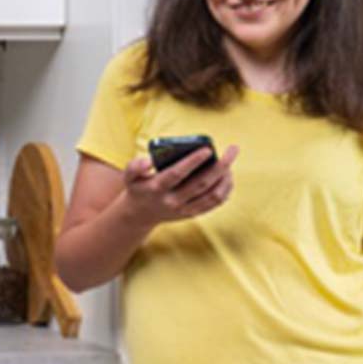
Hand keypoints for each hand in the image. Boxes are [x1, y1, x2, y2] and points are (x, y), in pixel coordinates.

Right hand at [122, 144, 238, 227]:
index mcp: (157, 188)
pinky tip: (228, 177)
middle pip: (201, 184)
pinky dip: (225, 190)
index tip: (208, 149)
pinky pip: (214, 204)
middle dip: (220, 166)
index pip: (177, 174)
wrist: (140, 214)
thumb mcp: (129, 176)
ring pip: (212, 196)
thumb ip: (135, 166)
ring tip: (230, 163)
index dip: (193, 162)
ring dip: (225, 179)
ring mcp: (184, 209)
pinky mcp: (192, 214)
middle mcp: (172, 201)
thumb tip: (148, 162)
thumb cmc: (139, 187)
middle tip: (233, 149)